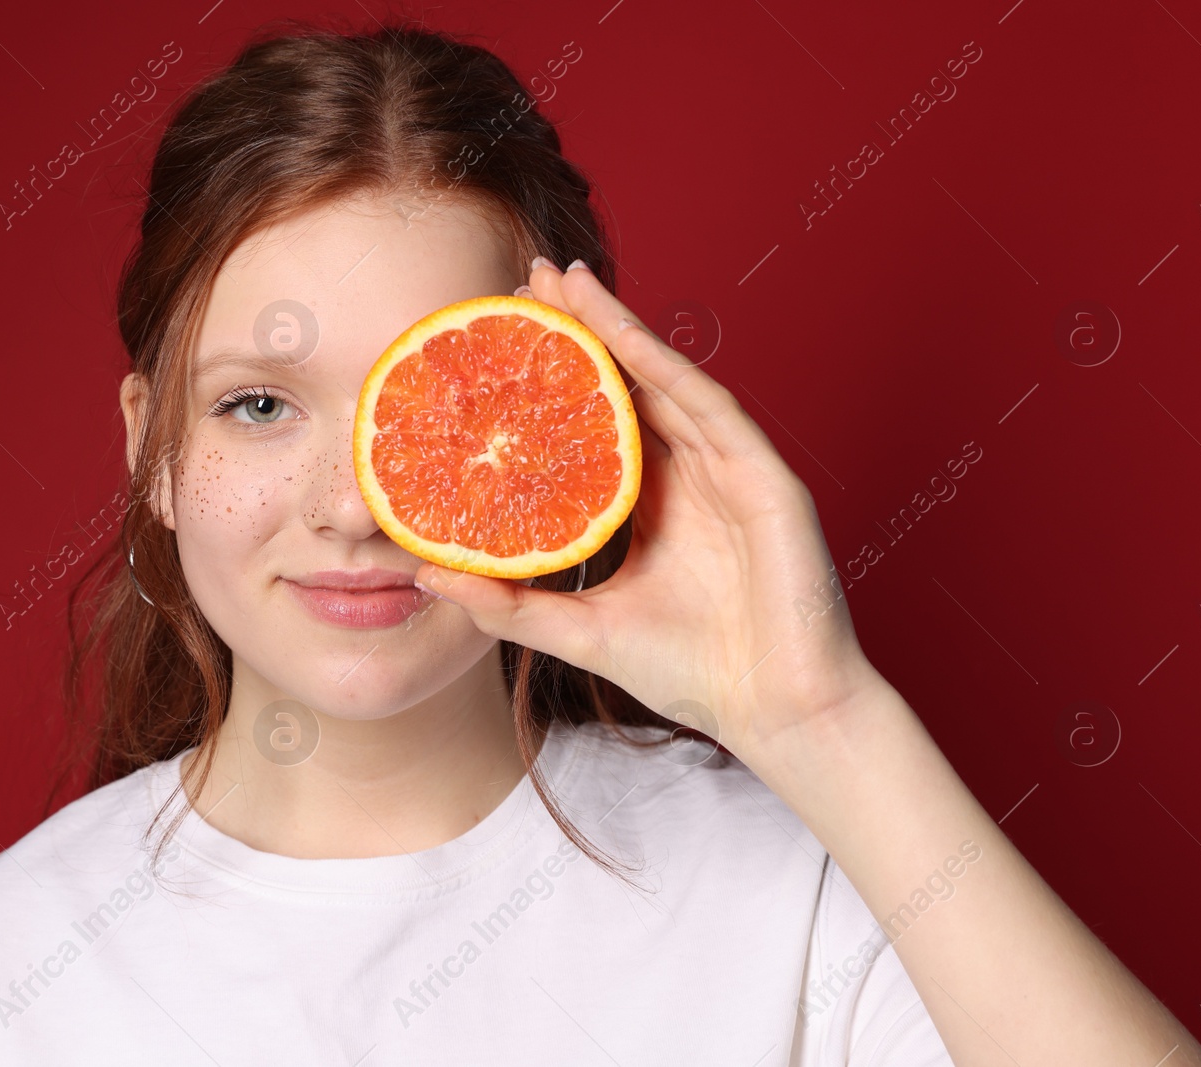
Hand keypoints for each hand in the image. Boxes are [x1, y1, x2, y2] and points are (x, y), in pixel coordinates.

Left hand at [413, 258, 885, 775]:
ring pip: (662, 377)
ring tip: (559, 279)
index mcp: (648, 503)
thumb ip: (507, 604)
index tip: (493, 340)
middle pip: (623, 385)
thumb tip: (424, 572)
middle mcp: (686, 472)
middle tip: (519, 282)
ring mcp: (727, 467)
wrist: (775, 712)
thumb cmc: (691, 672)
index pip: (590, 423)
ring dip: (612, 324)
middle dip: (575, 329)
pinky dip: (659, 362)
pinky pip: (705, 403)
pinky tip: (616, 328)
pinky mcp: (762, 473)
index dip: (547, 379)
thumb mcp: (578, 631)